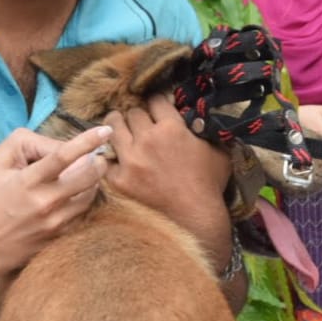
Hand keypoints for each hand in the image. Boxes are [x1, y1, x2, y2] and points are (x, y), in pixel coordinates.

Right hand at [0, 126, 110, 277]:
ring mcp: (53, 221)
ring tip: (91, 177)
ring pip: (88, 197)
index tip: (104, 130)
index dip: (87, 140)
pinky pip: (80, 217)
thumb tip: (67, 158)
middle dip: (98, 164)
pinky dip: (83, 204)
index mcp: (28, 181)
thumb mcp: (10, 182)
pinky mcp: (56, 237)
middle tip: (100, 158)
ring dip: (94, 184)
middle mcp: (44, 200)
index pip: (64, 155)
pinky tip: (80, 199)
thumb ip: (39, 170)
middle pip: (87, 176)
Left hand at [101, 95, 231, 248]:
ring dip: (117, 126)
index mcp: (172, 128)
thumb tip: (199, 117)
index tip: (157, 109)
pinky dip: (107, 156)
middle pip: (132, 113)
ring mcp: (131, 159)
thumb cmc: (209, 186)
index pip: (155, 100)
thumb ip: (206, 130)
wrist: (195, 220)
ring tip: (119, 129)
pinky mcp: (118, 179)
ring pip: (113, 127)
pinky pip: (103, 158)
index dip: (157, 103)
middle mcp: (148, 139)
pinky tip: (112, 155)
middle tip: (139, 124)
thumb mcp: (217, 152)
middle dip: (137, 116)